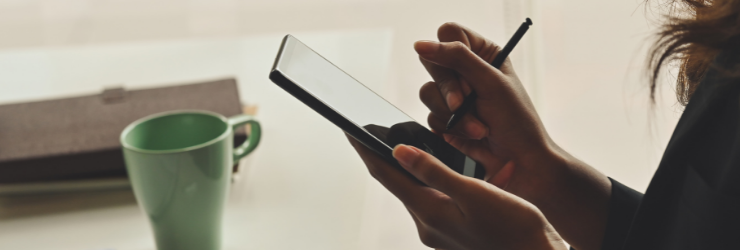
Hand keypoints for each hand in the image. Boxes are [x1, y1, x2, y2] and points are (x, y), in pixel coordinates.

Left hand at [347, 135, 566, 249]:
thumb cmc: (514, 227)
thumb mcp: (474, 193)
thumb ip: (435, 171)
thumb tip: (399, 151)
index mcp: (429, 213)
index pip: (386, 175)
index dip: (366, 150)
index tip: (349, 128)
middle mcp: (428, 226)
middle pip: (397, 184)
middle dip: (384, 158)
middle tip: (369, 133)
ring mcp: (441, 233)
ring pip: (418, 192)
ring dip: (412, 170)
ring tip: (403, 147)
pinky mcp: (455, 235)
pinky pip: (437, 201)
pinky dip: (436, 183)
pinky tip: (448, 172)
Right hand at [416, 23, 610, 249]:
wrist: (522, 165)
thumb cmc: (517, 122)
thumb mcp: (491, 83)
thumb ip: (457, 59)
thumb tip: (421, 45)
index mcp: (484, 53)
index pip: (449, 34)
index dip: (450, 54)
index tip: (465, 76)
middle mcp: (467, 72)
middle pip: (432, 63)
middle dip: (450, 90)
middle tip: (464, 104)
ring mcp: (454, 97)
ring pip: (428, 93)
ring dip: (453, 115)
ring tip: (479, 128)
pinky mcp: (446, 121)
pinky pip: (430, 117)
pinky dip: (450, 129)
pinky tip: (472, 137)